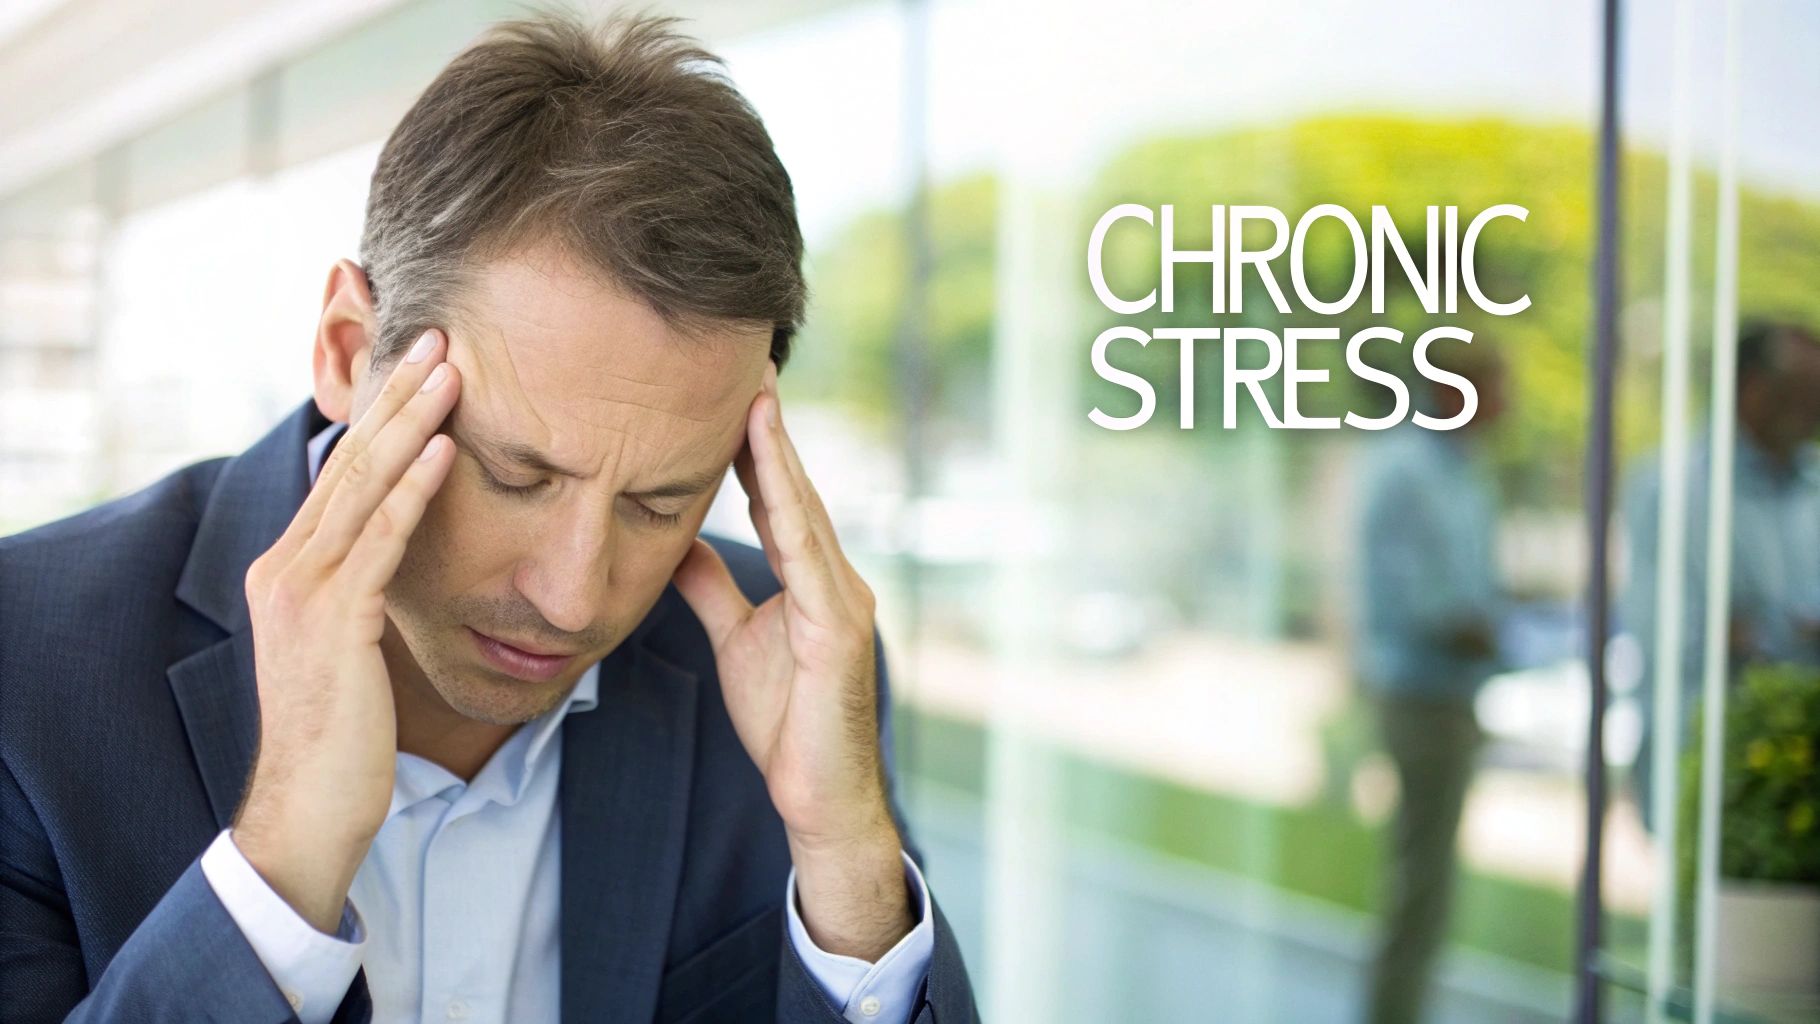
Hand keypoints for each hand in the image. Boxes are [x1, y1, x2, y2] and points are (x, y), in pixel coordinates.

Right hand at [233, 330, 460, 932]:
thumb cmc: (347, 734)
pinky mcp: (334, 619)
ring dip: (413, 423)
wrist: (312, 806)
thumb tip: (404, 556)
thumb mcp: (351, 646)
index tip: (425, 364)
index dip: (384, 415)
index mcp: (290, 567)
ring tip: (452, 368)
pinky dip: (416, 490)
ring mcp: (303, 590)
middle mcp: (286, 567)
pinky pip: (381, 540)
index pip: (343, 473)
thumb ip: (367, 592)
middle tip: (441, 336)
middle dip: (398, 396)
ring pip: (365, 486)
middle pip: (350, 462)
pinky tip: (449, 448)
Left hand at [671, 362, 910, 959]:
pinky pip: (806, 553)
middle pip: (796, 490)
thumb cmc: (786, 723)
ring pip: (805, 510)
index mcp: (813, 579)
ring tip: (753, 397)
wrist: (819, 798)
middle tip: (744, 366)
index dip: (754, 447)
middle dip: (769, 430)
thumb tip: (676, 536)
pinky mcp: (839, 627)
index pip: (778, 499)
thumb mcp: (736, 640)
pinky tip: (766, 467)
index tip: (728, 393)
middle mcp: (836, 578)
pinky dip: (786, 504)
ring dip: (777, 452)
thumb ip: (713, 588)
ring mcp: (844, 600)